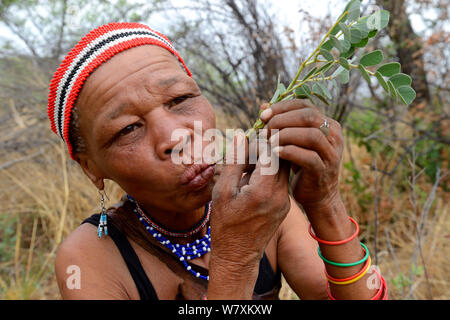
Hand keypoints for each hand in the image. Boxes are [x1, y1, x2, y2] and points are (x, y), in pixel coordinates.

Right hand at [210, 132, 290, 266]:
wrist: (237, 256)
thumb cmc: (225, 225)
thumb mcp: (223, 192)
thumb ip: (235, 163)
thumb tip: (242, 136)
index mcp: (265, 189)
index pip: (271, 151)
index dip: (257, 142)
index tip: (244, 143)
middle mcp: (281, 194)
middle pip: (282, 157)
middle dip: (264, 148)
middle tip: (246, 151)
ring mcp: (286, 201)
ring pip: (283, 168)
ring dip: (266, 161)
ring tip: (245, 166)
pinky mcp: (285, 206)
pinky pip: (281, 181)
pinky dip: (268, 174)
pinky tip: (250, 180)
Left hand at [260, 99, 343, 210]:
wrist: (317, 195)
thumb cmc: (301, 165)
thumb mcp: (292, 141)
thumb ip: (281, 123)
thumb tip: (263, 105)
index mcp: (328, 123)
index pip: (304, 105)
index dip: (281, 107)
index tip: (262, 116)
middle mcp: (334, 135)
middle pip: (308, 116)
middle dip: (282, 120)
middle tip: (265, 131)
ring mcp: (331, 153)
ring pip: (311, 135)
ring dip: (285, 135)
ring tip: (269, 142)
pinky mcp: (324, 170)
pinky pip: (308, 157)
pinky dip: (289, 152)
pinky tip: (274, 153)